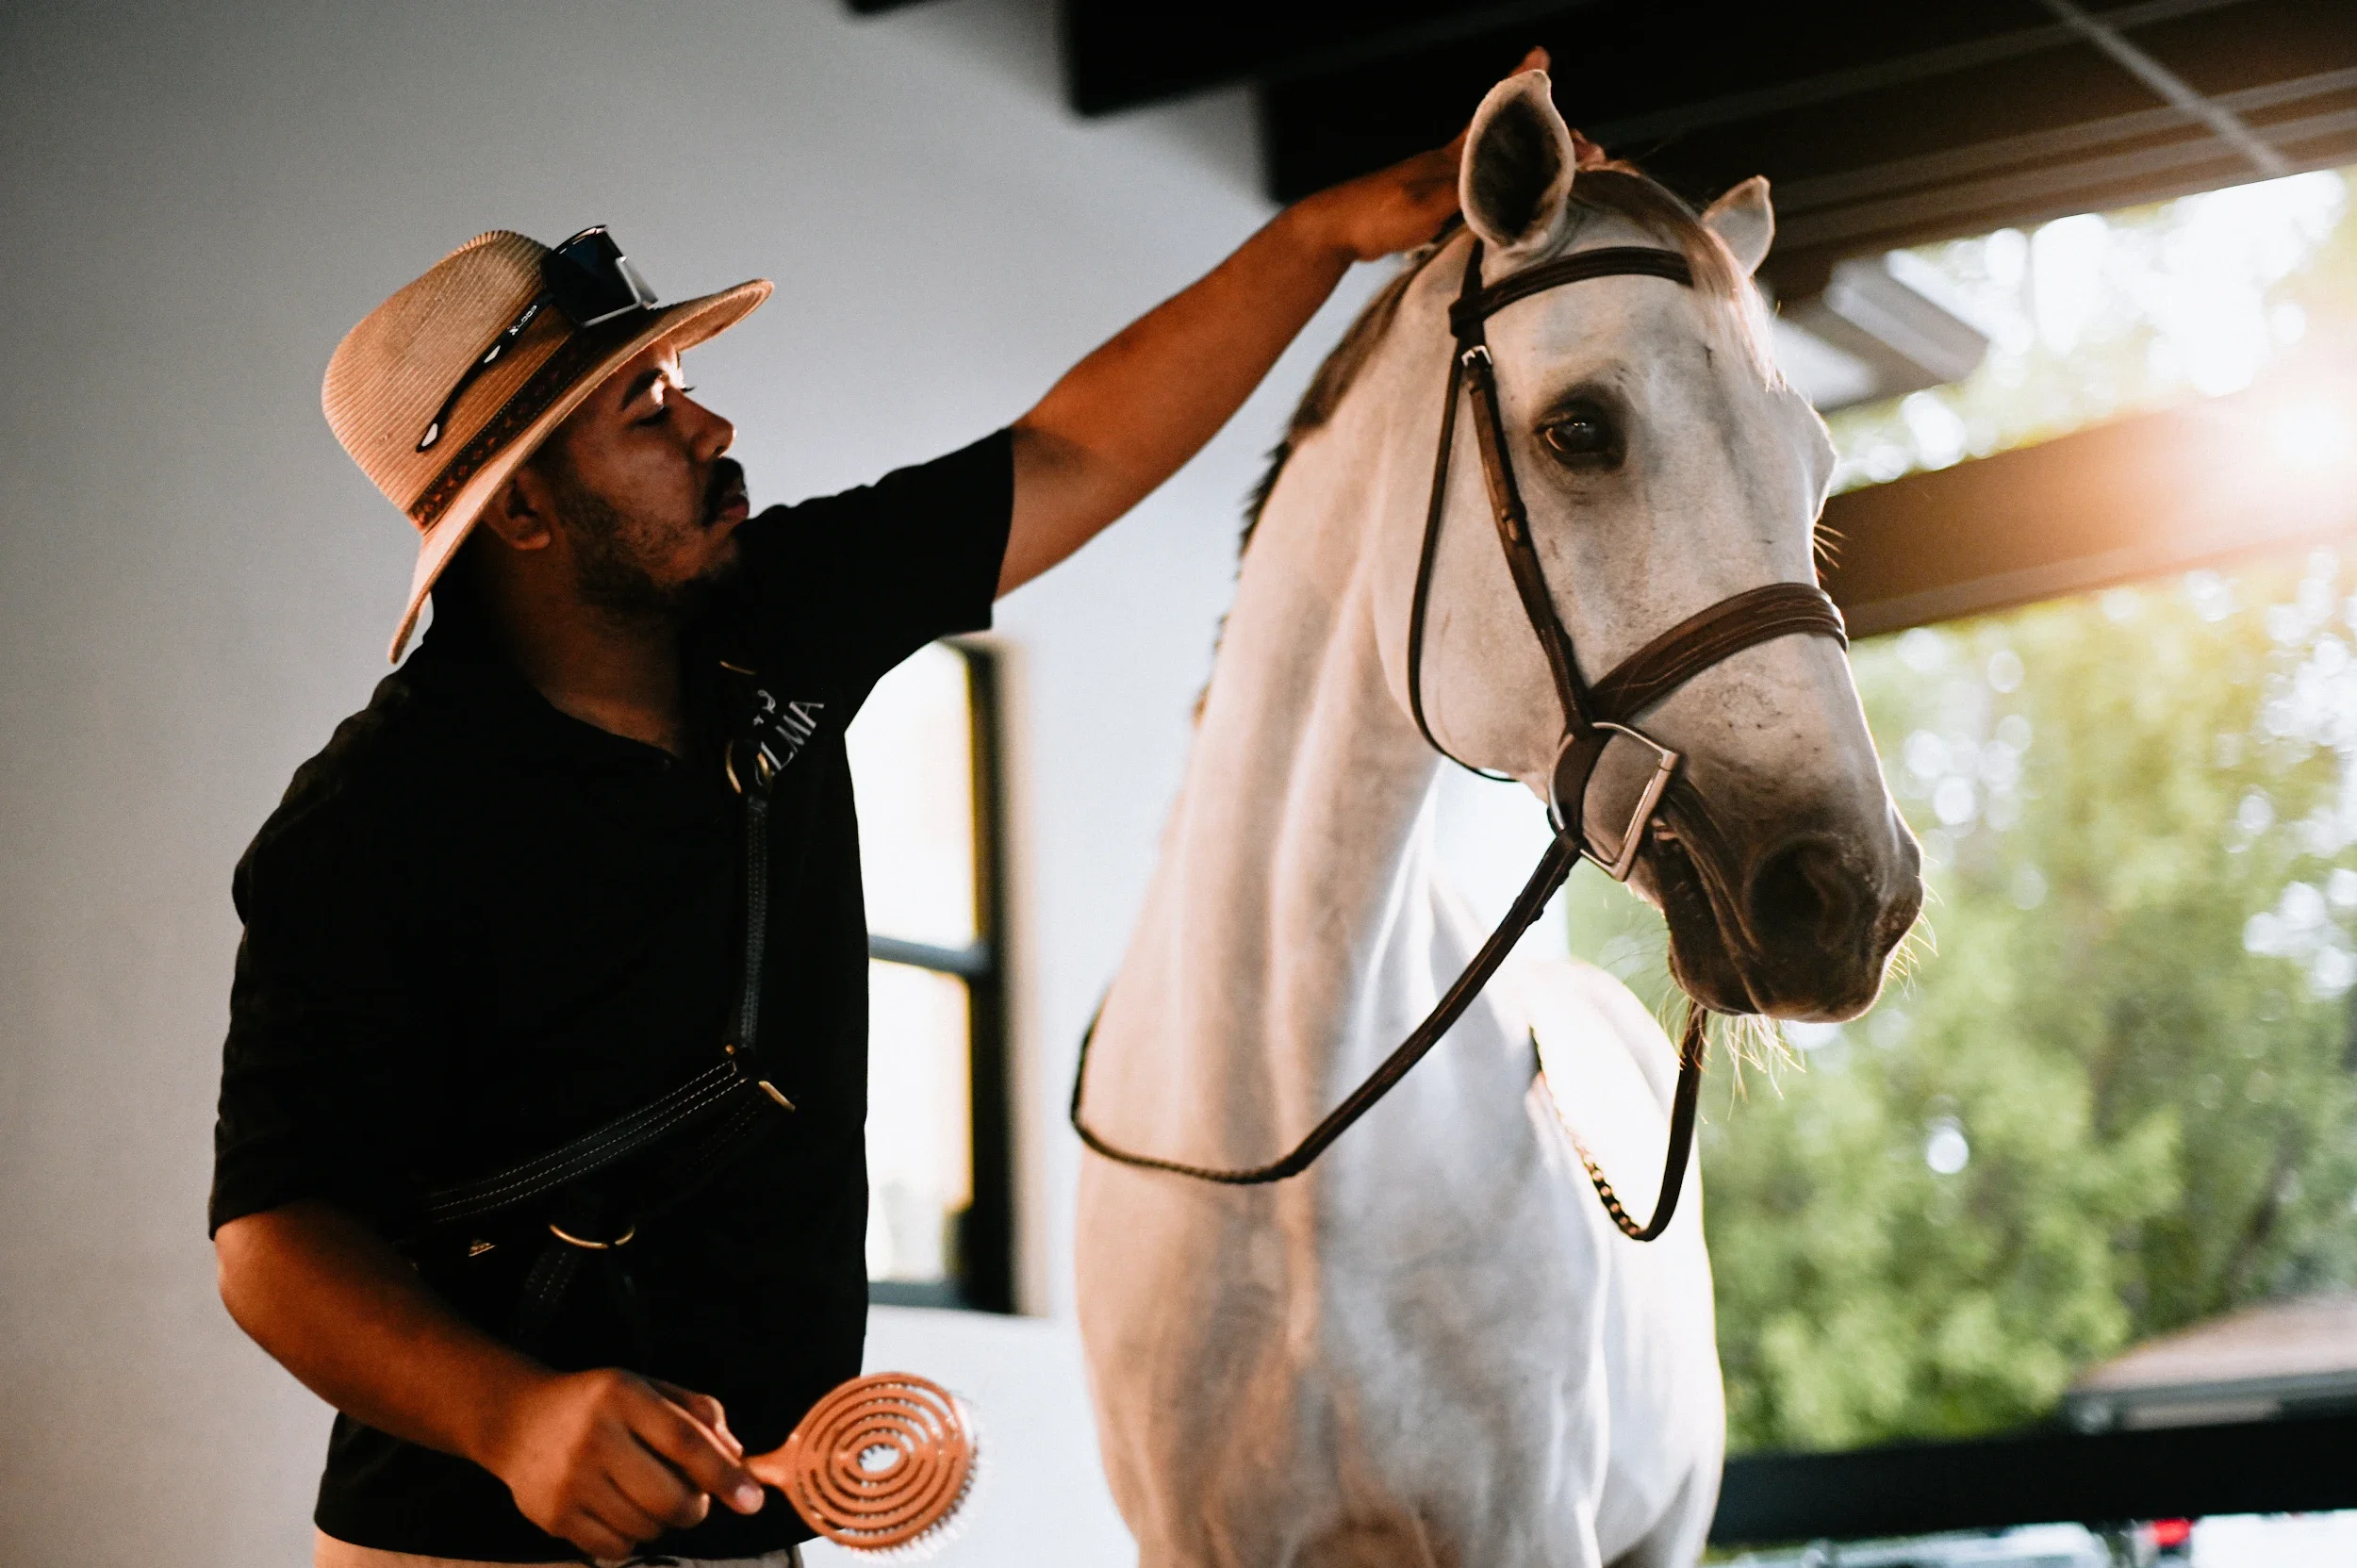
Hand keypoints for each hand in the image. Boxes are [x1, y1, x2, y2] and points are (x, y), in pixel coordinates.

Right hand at [480, 1368, 764, 1559]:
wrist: (518, 1421)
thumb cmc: (599, 1405)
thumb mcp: (648, 1388)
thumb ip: (698, 1414)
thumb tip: (737, 1458)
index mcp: (623, 1396)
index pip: (685, 1440)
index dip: (724, 1474)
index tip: (752, 1501)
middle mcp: (594, 1437)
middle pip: (670, 1497)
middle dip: (696, 1507)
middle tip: (693, 1498)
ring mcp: (570, 1481)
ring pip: (647, 1528)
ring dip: (662, 1521)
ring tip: (646, 1496)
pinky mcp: (554, 1516)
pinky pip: (617, 1548)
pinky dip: (631, 1538)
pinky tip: (620, 1510)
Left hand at [1287, 48, 1551, 264]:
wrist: (1333, 231)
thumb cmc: (1376, 213)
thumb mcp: (1427, 203)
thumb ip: (1467, 193)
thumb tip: (1508, 186)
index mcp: (1452, 158)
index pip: (1493, 115)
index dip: (1518, 88)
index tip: (1540, 58)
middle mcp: (1449, 164)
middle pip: (1501, 140)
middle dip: (1539, 134)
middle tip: (1575, 140)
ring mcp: (1439, 183)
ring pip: (1491, 165)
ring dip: (1522, 163)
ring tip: (1550, 165)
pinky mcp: (1429, 205)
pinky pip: (1477, 192)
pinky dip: (1499, 192)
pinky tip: (1503, 200)